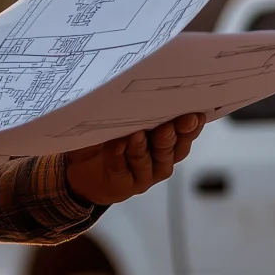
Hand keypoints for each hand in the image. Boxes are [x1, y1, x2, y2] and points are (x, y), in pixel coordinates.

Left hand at [65, 114, 204, 205]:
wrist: (79, 167)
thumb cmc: (105, 138)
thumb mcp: (122, 119)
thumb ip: (136, 109)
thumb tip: (141, 89)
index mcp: (166, 142)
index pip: (185, 135)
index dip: (192, 127)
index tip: (195, 116)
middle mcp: (160, 160)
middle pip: (172, 150)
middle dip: (171, 135)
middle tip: (168, 125)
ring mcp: (143, 175)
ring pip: (149, 162)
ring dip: (143, 147)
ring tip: (137, 135)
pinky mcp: (124, 185)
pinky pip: (123, 169)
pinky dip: (119, 155)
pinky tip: (117, 144)